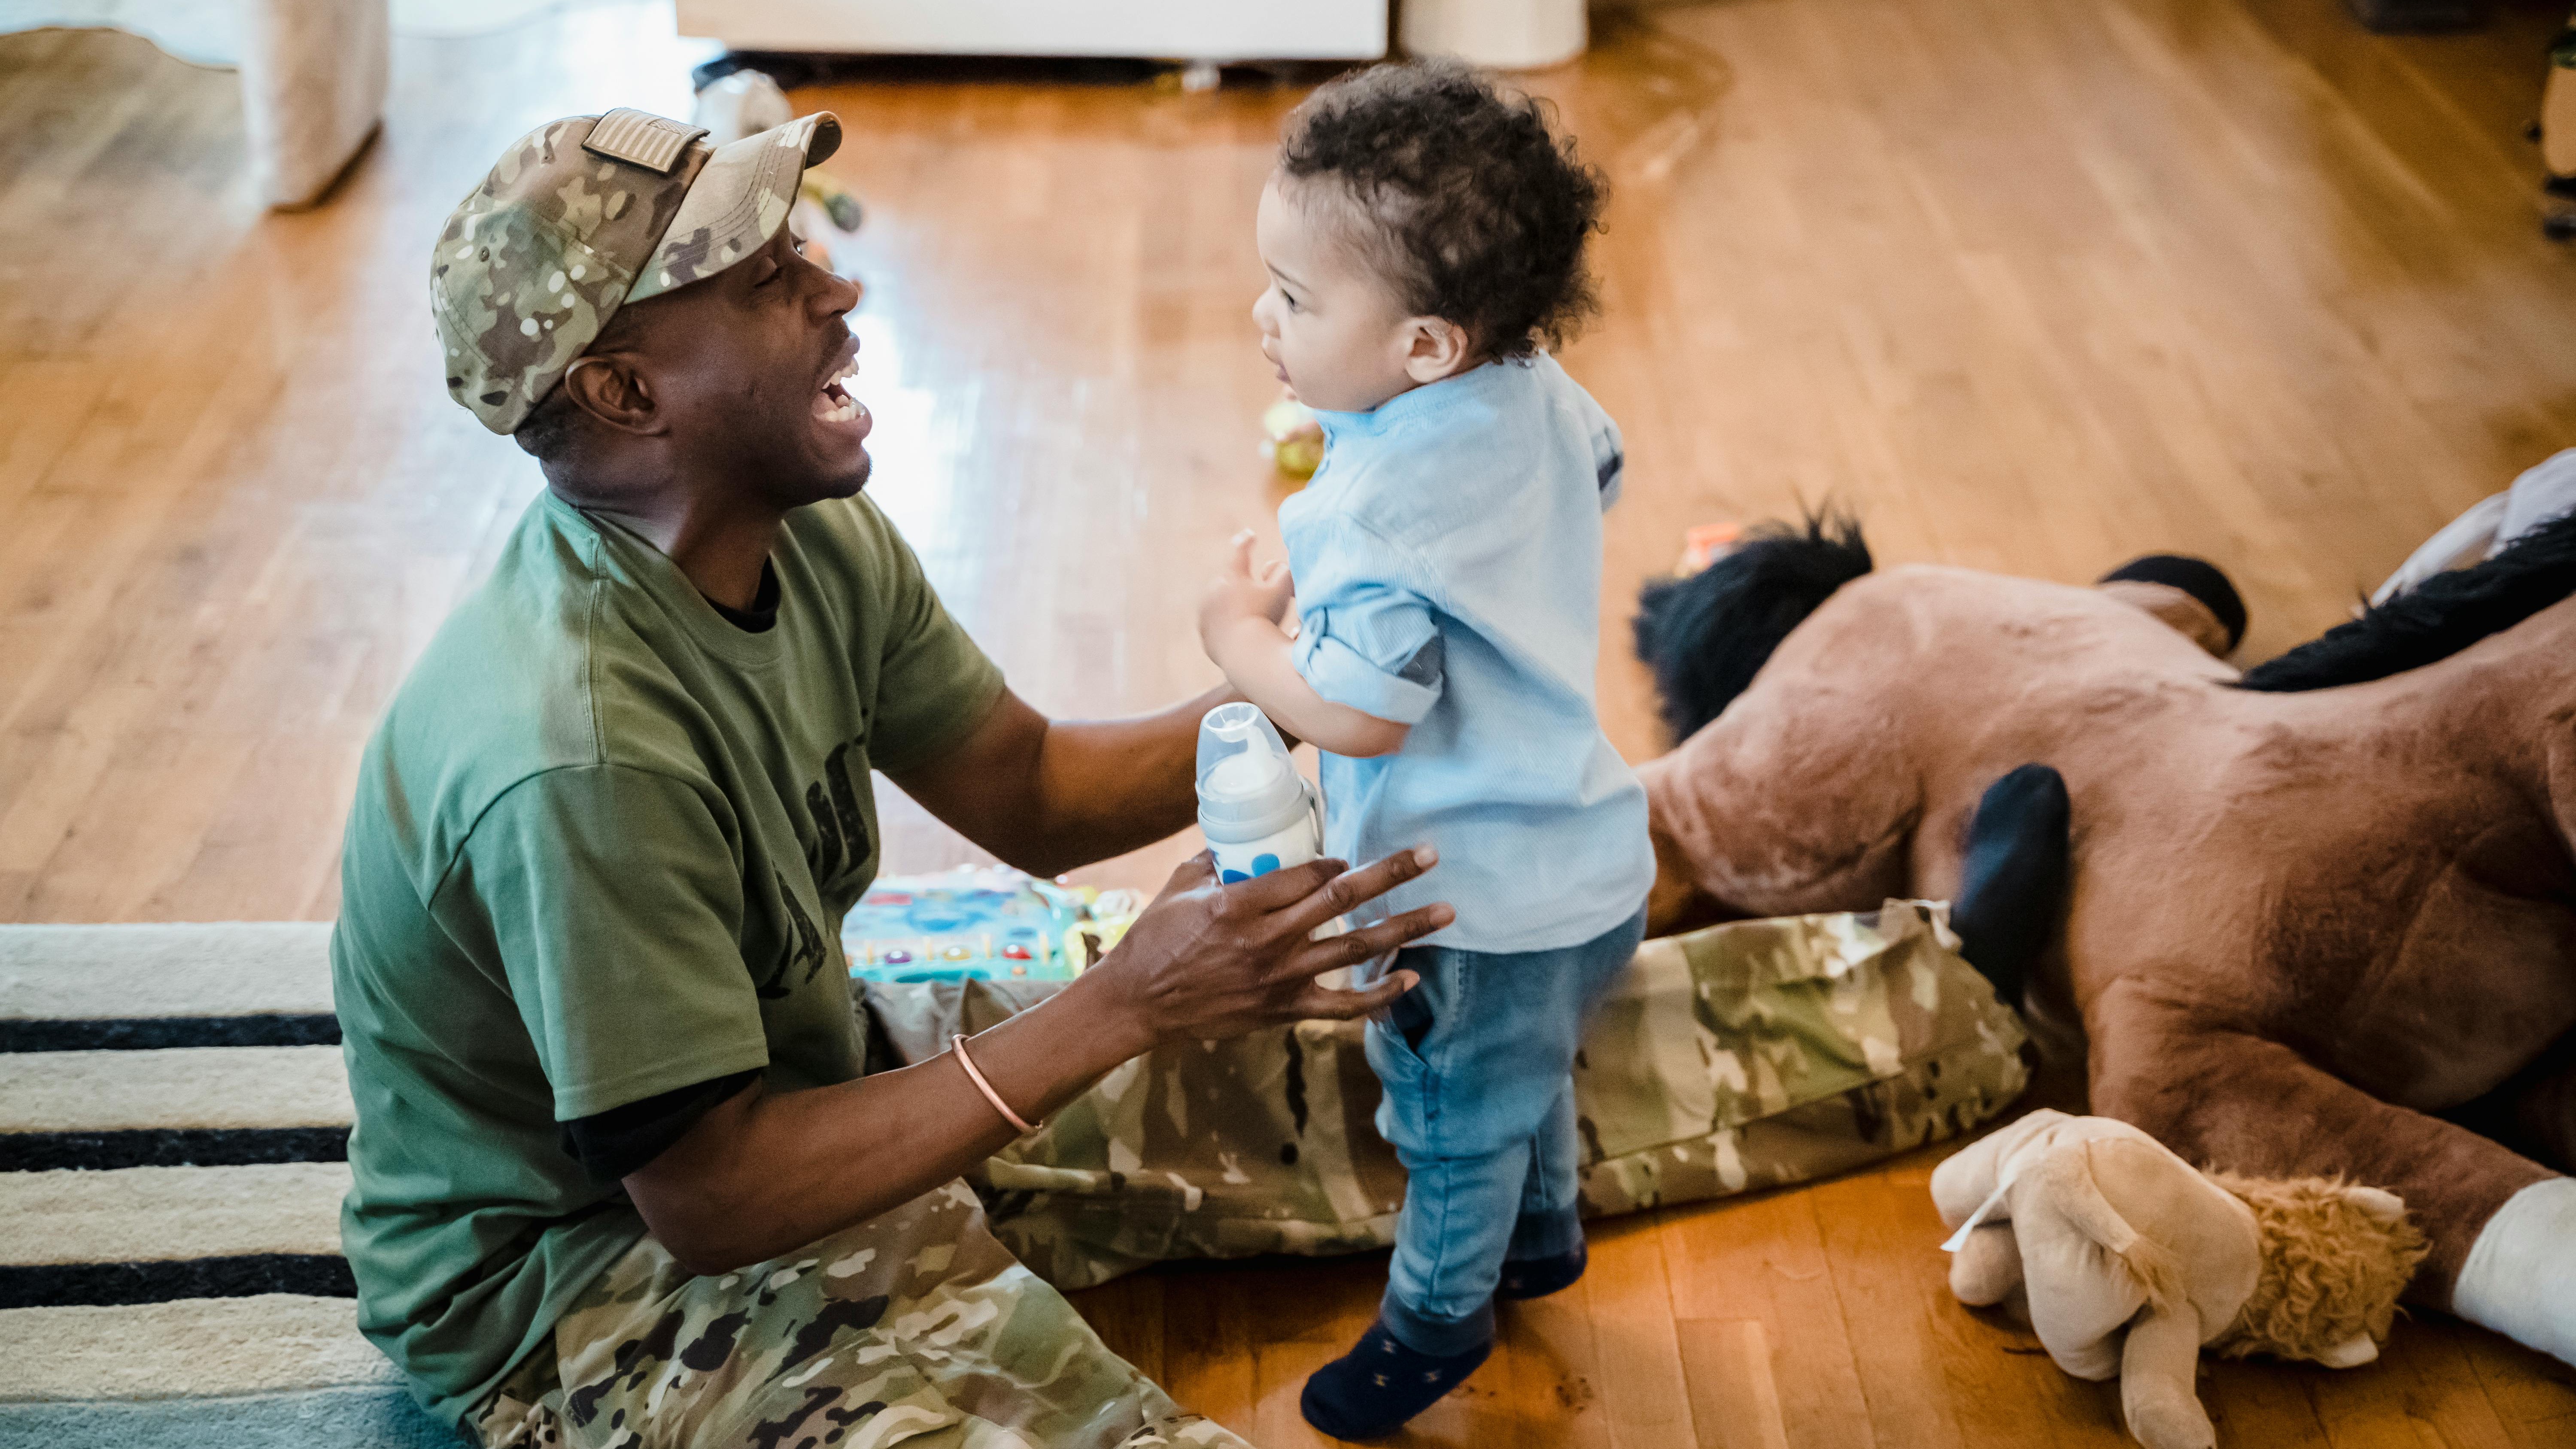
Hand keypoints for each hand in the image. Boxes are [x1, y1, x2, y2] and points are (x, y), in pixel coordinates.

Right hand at [1088, 846, 1450, 1052]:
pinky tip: (1412, 979)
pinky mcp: (1283, 1010)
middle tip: (1430, 854)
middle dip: (1390, 875)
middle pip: (1341, 900)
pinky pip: (1343, 1005)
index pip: (1306, 874)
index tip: (1350, 854)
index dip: (1337, 860)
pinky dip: (1380, 995)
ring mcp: (1279, 978)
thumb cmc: (1154, 939)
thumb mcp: (1180, 886)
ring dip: (1404, 929)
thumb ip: (1218, 859)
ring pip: (1354, 949)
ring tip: (1445, 912)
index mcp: (1240, 904)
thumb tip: (1248, 833)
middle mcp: (1267, 940)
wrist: (1138, 1005)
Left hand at [1198, 530, 1295, 661]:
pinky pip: (1217, 624)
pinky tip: (1241, 634)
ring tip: (1250, 619)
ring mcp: (1205, 612)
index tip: (1249, 536)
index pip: (1240, 551)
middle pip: (1231, 581)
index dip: (1247, 542)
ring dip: (1233, 606)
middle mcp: (1214, 590)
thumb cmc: (1265, 618)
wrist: (1244, 652)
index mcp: (1232, 575)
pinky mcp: (1204, 632)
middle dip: (1242, 585)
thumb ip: (1283, 571)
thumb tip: (1275, 566)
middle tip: (1258, 598)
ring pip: (1222, 603)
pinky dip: (1227, 626)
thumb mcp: (1282, 590)